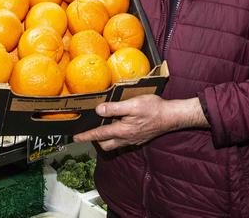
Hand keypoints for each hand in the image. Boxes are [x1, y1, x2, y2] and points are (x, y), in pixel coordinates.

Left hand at [73, 95, 199, 151]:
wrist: (171, 117)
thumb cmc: (153, 108)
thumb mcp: (132, 104)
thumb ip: (114, 108)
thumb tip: (98, 110)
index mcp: (122, 130)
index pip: (99, 134)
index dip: (86, 136)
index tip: (76, 137)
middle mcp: (126, 138)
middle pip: (105, 144)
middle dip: (96, 140)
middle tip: (90, 131)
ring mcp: (133, 140)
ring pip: (115, 145)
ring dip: (106, 139)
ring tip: (103, 128)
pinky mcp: (139, 138)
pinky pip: (124, 142)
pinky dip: (117, 137)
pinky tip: (120, 127)